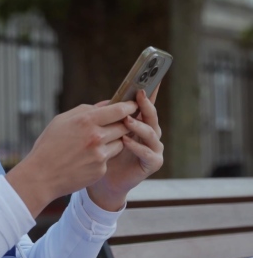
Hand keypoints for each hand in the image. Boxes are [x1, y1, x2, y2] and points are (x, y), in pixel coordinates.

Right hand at [6, 99, 137, 216]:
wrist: (41, 176)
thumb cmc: (48, 145)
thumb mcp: (62, 120)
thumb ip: (85, 110)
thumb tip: (106, 105)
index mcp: (86, 121)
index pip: (118, 110)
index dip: (129, 106)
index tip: (132, 105)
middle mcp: (96, 137)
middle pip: (124, 126)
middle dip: (124, 123)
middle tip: (122, 122)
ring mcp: (100, 155)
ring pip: (120, 142)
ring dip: (114, 140)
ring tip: (98, 142)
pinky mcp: (101, 170)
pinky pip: (109, 158)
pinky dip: (103, 156)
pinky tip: (88, 158)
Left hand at [88, 88, 163, 209]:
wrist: (103, 180)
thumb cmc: (103, 153)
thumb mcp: (104, 131)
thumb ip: (108, 118)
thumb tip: (107, 101)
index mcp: (140, 123)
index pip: (146, 104)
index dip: (150, 91)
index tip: (151, 76)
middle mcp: (150, 133)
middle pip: (151, 115)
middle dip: (146, 104)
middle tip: (139, 95)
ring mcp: (154, 147)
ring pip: (151, 132)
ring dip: (139, 125)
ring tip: (127, 120)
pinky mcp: (153, 162)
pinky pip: (148, 153)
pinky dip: (137, 146)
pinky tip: (125, 141)